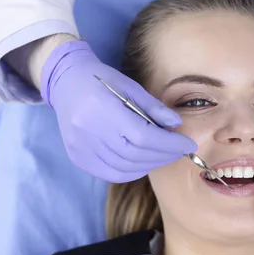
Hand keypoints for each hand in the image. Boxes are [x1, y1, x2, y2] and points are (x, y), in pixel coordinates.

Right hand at [40, 40, 197, 182]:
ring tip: (164, 155)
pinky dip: (131, 172)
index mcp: (102, 109)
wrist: (66, 82)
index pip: (143, 137)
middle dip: (163, 155)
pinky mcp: (77, 157)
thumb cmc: (101, 80)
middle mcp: (89, 132)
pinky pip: (110, 174)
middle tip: (179, 150)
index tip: (188, 144)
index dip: (169, 144)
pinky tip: (144, 163)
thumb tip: (176, 125)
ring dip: (150, 165)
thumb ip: (153, 108)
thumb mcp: (130, 86)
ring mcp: (81, 148)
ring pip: (123, 168)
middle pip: (135, 155)